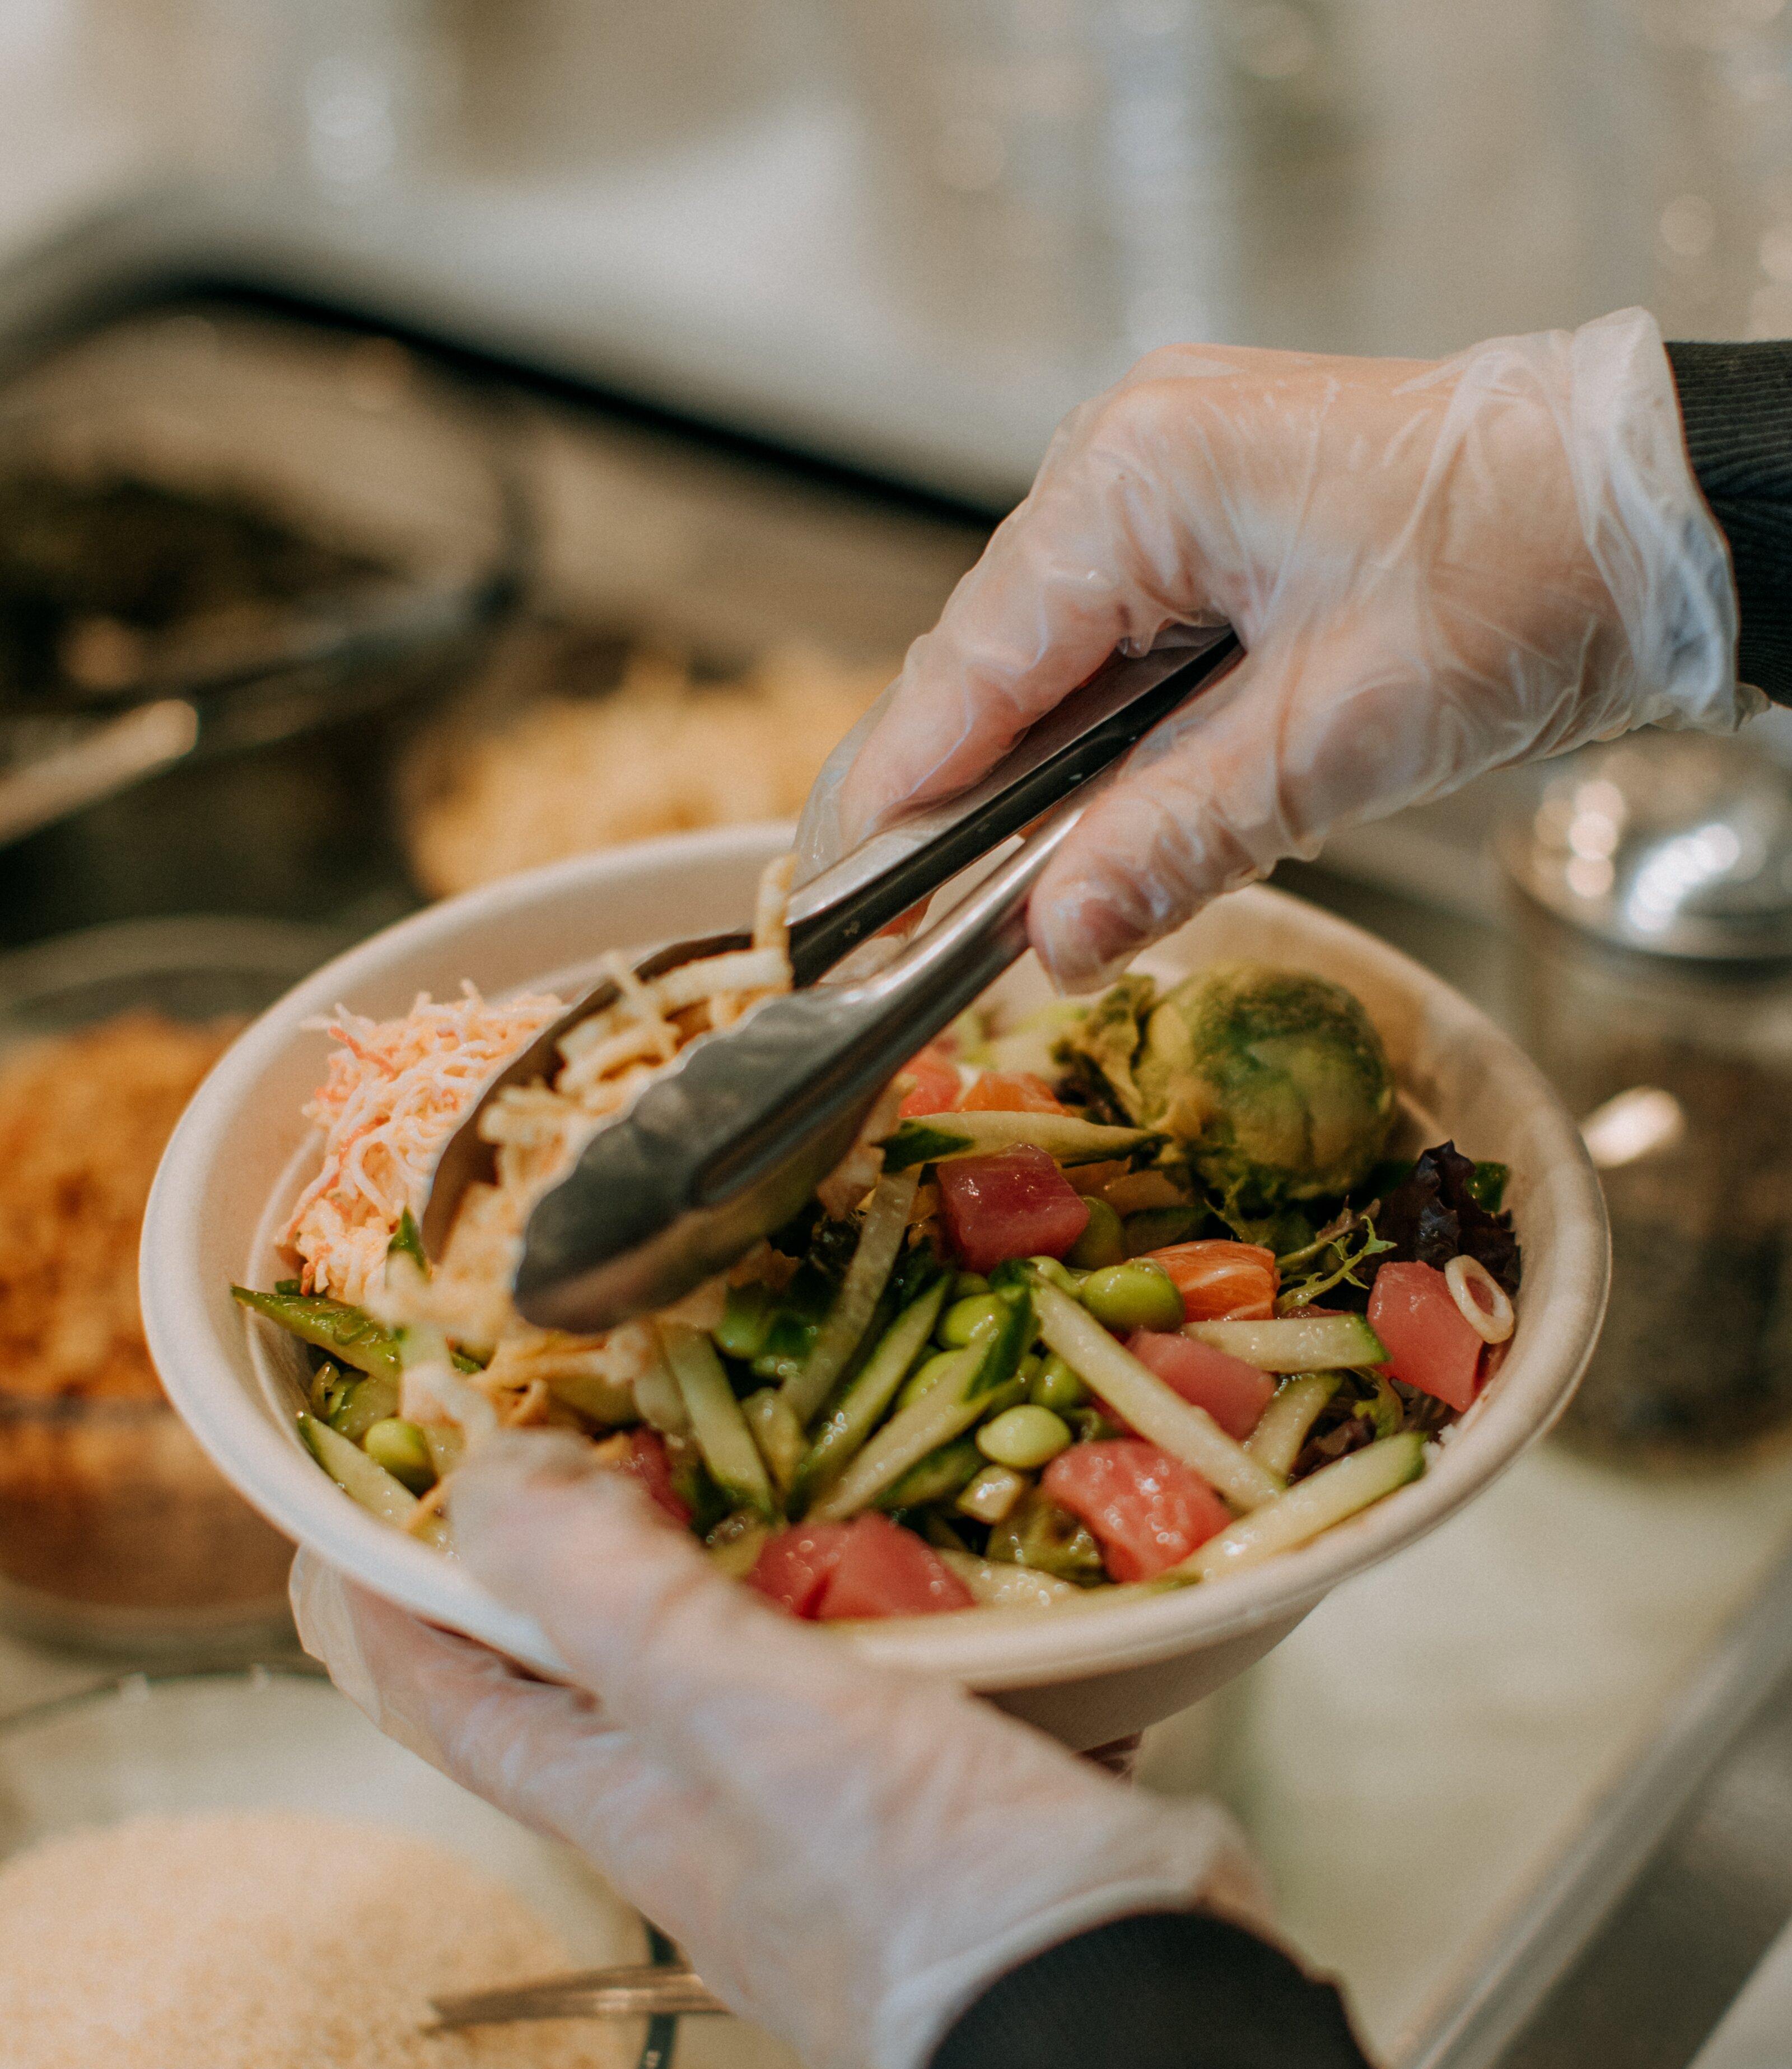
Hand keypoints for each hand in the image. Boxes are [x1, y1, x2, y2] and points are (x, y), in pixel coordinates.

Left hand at [293, 1433, 1263, 2068]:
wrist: (1131, 2025)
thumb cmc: (920, 1888)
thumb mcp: (745, 1721)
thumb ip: (612, 1600)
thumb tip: (482, 1479)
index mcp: (629, 1797)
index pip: (444, 1691)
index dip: (375, 1592)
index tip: (344, 1480)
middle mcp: (710, 1799)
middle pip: (591, 1653)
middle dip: (566, 1533)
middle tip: (577, 1397)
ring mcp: (829, 1793)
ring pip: (753, 1639)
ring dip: (749, 1537)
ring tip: (764, 1417)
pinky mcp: (941, 1776)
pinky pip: (893, 1655)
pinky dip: (897, 1577)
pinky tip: (939, 1509)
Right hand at [797, 308, 1748, 989]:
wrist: (1656, 514)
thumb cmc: (1527, 572)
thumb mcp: (1337, 738)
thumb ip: (1173, 838)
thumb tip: (1053, 935)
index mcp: (1135, 476)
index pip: (969, 665)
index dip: (902, 797)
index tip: (849, 902)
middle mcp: (1127, 458)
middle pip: (990, 661)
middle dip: (957, 800)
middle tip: (911, 931)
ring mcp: (1167, 481)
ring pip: (1047, 659)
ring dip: (1032, 777)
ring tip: (996, 893)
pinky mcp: (1211, 522)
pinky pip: (1113, 643)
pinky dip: (1098, 737)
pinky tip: (1090, 814)